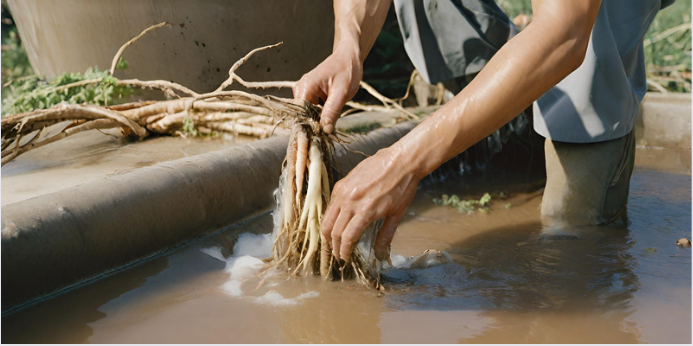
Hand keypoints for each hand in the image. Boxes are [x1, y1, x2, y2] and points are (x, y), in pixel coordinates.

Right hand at [293, 44, 362, 133]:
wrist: (349, 57)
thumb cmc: (347, 70)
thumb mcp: (342, 92)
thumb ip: (332, 111)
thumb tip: (325, 130)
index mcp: (305, 87)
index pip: (300, 113)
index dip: (308, 127)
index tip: (318, 137)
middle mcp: (300, 88)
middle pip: (302, 114)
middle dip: (314, 124)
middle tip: (327, 133)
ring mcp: (304, 90)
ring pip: (307, 113)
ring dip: (317, 120)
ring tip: (329, 124)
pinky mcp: (310, 93)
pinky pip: (312, 109)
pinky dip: (320, 114)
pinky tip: (328, 117)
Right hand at [321, 146, 421, 262]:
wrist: (402, 160)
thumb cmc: (403, 187)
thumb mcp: (397, 214)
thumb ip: (385, 235)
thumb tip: (380, 255)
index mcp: (366, 211)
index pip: (347, 237)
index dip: (344, 251)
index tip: (345, 258)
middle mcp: (351, 201)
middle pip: (334, 230)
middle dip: (335, 246)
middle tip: (338, 254)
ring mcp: (344, 191)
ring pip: (328, 218)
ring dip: (328, 233)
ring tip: (333, 241)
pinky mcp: (342, 183)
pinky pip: (331, 204)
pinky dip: (331, 216)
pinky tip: (337, 222)